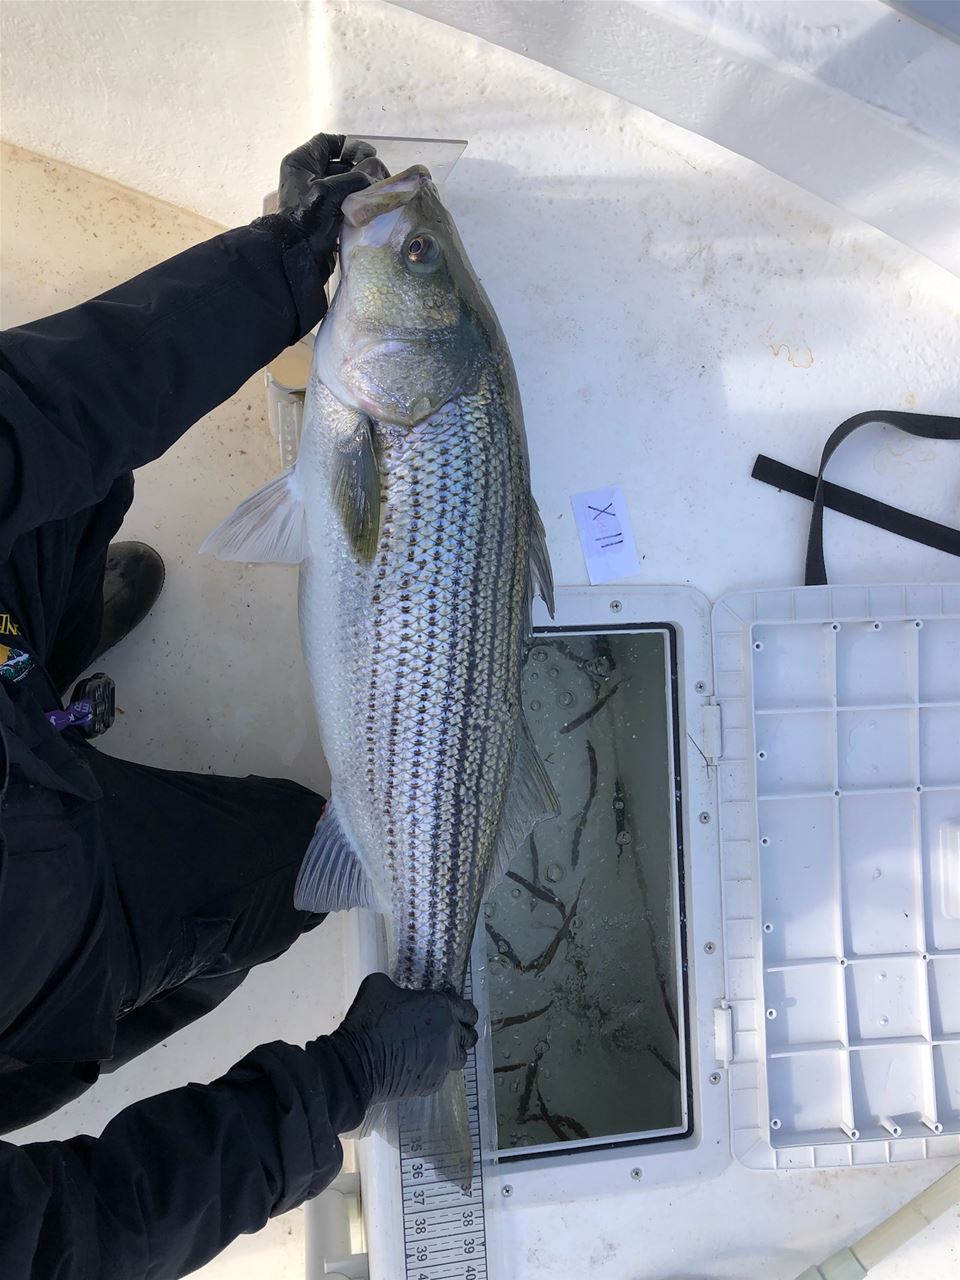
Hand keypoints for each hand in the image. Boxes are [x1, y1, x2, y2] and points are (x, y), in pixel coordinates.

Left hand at [275, 133, 387, 281]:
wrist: (299, 255)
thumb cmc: (309, 217)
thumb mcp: (332, 190)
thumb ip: (357, 177)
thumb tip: (376, 177)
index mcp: (301, 163)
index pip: (327, 142)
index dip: (350, 145)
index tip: (370, 154)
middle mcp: (307, 176)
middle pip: (339, 163)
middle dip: (361, 168)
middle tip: (380, 176)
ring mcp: (315, 197)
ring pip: (344, 183)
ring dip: (362, 186)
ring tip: (379, 192)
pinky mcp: (325, 215)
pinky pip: (345, 201)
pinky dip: (358, 201)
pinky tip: (371, 205)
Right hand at [330, 973, 477, 1105]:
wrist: (358, 1063)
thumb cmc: (370, 1020)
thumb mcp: (379, 985)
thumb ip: (398, 986)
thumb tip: (398, 992)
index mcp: (442, 1006)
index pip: (468, 1010)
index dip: (463, 1011)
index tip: (455, 1011)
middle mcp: (450, 1033)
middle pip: (469, 1036)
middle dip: (461, 1032)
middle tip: (446, 1031)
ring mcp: (444, 1061)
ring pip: (460, 1057)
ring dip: (451, 1052)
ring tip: (434, 1050)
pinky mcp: (433, 1083)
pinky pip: (442, 1074)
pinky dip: (434, 1069)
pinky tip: (417, 1065)